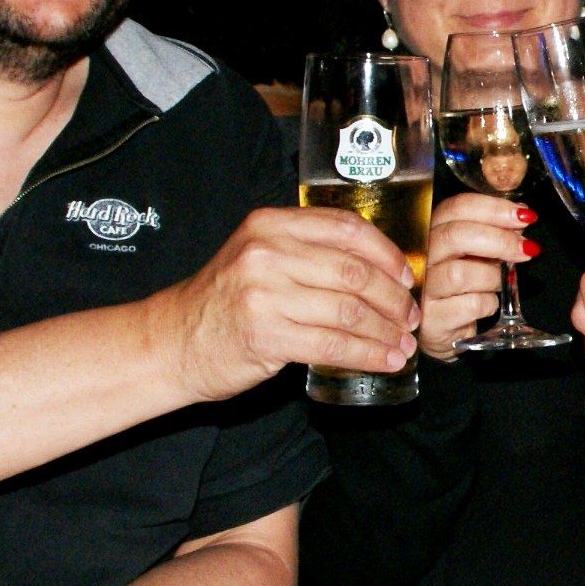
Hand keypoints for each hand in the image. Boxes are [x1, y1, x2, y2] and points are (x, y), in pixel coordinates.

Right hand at [163, 206, 418, 400]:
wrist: (173, 340)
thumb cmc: (224, 300)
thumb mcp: (257, 255)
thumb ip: (304, 249)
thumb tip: (377, 267)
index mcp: (270, 225)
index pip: (345, 228)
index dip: (385, 253)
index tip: (406, 275)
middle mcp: (267, 253)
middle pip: (353, 271)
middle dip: (393, 297)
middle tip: (411, 315)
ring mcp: (264, 294)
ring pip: (348, 311)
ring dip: (385, 330)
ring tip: (404, 342)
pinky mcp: (266, 336)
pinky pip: (332, 345)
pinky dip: (367, 354)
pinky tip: (385, 360)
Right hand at [418, 193, 537, 359]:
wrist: (445, 331)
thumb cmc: (462, 287)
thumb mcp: (476, 254)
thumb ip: (495, 233)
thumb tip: (521, 218)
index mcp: (431, 231)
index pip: (457, 208)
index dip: (493, 209)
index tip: (524, 216)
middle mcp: (421, 257)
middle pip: (455, 236)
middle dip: (499, 239)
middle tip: (526, 249)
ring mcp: (422, 289)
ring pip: (461, 273)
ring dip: (493, 276)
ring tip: (502, 282)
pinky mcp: (431, 320)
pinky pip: (469, 305)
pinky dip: (489, 303)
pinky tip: (488, 304)